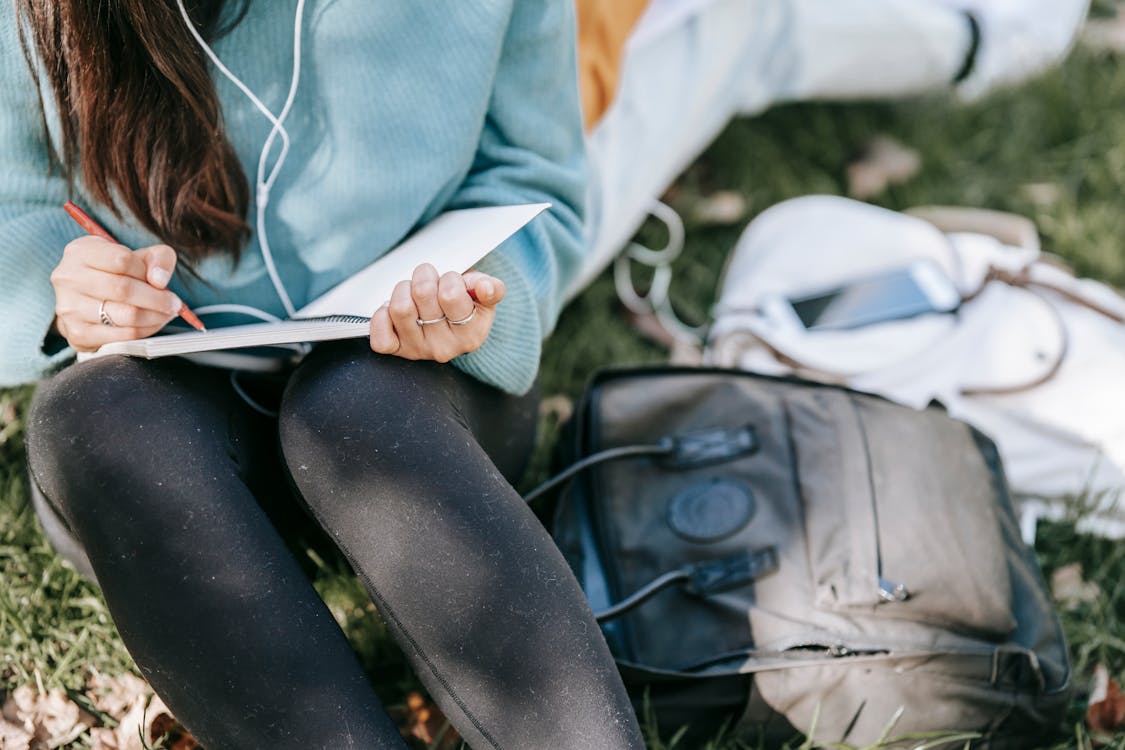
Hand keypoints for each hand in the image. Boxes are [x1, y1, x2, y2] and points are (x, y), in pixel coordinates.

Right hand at [49, 236, 182, 351]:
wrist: (86, 302)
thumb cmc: (116, 275)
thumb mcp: (137, 256)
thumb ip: (158, 258)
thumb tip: (160, 280)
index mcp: (81, 252)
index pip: (122, 259)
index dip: (147, 272)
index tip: (162, 282)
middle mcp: (68, 278)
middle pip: (123, 289)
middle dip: (158, 298)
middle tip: (174, 304)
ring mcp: (69, 307)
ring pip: (125, 315)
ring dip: (155, 316)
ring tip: (166, 313)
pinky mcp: (78, 333)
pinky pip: (123, 335)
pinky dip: (145, 331)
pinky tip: (152, 324)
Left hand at [369, 263, 504, 362]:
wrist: (451, 323)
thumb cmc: (467, 304)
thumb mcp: (484, 295)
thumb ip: (491, 288)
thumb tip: (485, 288)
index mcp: (471, 335)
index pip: (451, 294)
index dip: (450, 278)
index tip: (454, 282)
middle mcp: (445, 348)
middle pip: (422, 294)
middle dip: (426, 277)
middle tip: (432, 281)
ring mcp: (418, 350)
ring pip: (400, 308)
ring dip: (403, 289)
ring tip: (413, 292)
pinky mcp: (397, 350)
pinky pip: (380, 336)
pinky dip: (382, 316)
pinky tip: (393, 309)